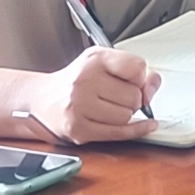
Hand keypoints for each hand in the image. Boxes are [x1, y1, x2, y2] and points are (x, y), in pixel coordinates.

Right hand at [20, 47, 161, 143]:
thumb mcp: (102, 62)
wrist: (41, 100)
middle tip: (117, 96)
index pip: (136, 68)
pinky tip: (145, 125)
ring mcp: (80, 107)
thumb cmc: (76, 80)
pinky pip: (119, 133)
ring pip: (127, 116)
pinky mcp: (79, 130)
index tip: (133, 80)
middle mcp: (84, 82)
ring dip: (125, 114)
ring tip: (109, 107)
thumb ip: (132, 69)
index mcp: (93, 60)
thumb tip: (153, 85)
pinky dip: (136, 130)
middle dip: (132, 98)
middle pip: (134, 96)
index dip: (140, 77)